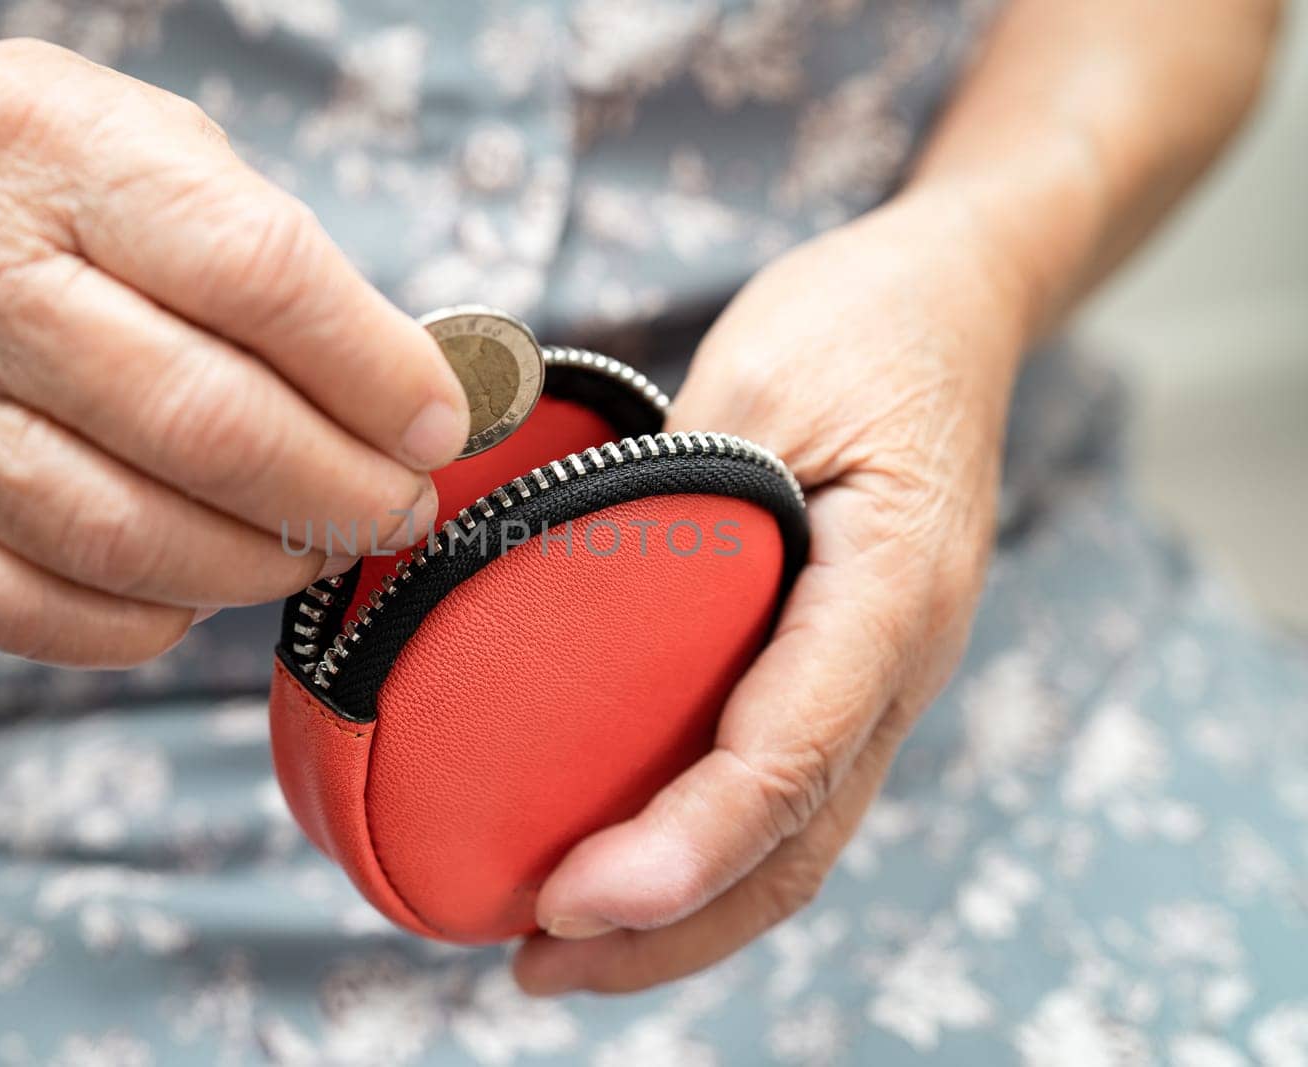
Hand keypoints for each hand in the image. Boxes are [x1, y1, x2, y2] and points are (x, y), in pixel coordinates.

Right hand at [0, 39, 466, 664]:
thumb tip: (410, 403)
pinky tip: (198, 588)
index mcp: (50, 148)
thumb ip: (281, 261)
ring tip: (317, 543)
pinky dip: (145, 623)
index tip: (437, 421)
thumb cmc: (38, 179)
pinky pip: (30, 609)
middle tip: (398, 505)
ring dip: (258, 567)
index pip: (256, 275)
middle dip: (338, 490)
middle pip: (198, 427)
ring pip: (120, 537)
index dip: (373, 370)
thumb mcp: (158, 145)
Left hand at [514, 193, 1028, 992]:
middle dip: (669, 928)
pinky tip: (620, 870)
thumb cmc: (858, 326)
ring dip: (682, 919)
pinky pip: (787, 796)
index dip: (686, 840)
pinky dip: (704, 856)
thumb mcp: (761, 377)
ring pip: (797, 841)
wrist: (953, 305)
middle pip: (798, 839)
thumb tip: (550, 607)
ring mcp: (881, 679)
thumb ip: (681, 498)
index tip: (572, 896)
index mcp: (893, 582)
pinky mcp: (845, 676)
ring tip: (554, 957)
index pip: (793, 746)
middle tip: (534, 965)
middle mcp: (901, 660)